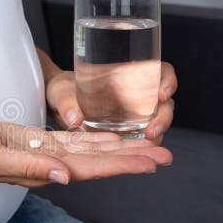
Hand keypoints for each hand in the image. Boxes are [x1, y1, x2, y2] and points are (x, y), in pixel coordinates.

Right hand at [0, 117, 171, 187]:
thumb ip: (26, 167)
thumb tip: (64, 176)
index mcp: (41, 171)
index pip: (89, 169)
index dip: (121, 166)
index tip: (150, 164)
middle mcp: (50, 166)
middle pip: (99, 162)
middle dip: (132, 159)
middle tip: (167, 156)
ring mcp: (47, 154)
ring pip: (92, 152)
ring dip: (122, 150)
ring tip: (152, 147)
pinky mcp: (41, 142)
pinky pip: (77, 141)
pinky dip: (99, 140)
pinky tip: (117, 138)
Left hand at [46, 62, 177, 144]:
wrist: (55, 106)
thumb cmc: (62, 90)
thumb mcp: (60, 92)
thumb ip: (66, 102)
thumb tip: (74, 117)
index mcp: (127, 74)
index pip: (160, 71)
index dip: (167, 79)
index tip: (163, 92)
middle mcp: (136, 93)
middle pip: (164, 101)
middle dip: (163, 116)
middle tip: (151, 129)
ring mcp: (134, 113)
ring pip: (157, 121)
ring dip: (157, 132)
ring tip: (146, 141)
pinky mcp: (126, 131)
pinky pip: (142, 137)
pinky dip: (143, 145)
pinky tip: (138, 152)